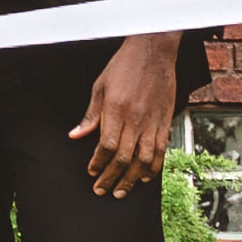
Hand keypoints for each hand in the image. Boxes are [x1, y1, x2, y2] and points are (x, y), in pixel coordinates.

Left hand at [78, 35, 180, 195]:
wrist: (153, 50)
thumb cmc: (124, 65)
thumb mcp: (100, 86)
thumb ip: (90, 114)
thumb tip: (76, 136)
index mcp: (116, 109)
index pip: (107, 145)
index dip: (98, 163)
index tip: (92, 173)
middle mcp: (135, 118)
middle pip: (123, 157)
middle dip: (111, 177)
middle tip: (102, 190)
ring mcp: (152, 121)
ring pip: (144, 158)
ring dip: (131, 178)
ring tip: (122, 191)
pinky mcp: (165, 121)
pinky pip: (161, 150)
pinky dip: (153, 167)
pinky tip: (144, 177)